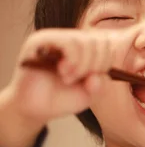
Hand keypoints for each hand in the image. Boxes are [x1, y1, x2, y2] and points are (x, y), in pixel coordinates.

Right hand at [0, 28, 114, 146]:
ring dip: (82, 65)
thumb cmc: (63, 98)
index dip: (106, 63)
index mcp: (84, 47)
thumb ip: (100, 84)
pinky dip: (72, 59)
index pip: (107, 44)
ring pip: (85, 42)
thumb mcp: (89, 93)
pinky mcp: (39, 41)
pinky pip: (68, 42)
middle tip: (79, 80)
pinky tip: (63, 72)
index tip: (93, 79)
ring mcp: (54, 37)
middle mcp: (69, 39)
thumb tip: (97, 75)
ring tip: (68, 79)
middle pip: (98, 42)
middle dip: (94, 65)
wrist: (35, 108)